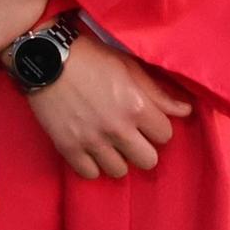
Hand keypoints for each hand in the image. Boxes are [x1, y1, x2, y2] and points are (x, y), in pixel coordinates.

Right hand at [26, 35, 193, 178]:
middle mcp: (117, 128)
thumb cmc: (89, 56)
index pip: (165, 135)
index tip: (145, 120)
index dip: (156, 127)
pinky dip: (91, 164)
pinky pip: (89, 173)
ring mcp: (92, 140)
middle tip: (129, 135)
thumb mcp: (128, 66)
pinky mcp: (68, 147)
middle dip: (142, 148)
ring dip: (116, 158)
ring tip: (107, 143)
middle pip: (148, 161)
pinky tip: (89, 149)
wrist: (44, 56)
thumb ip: (158, 92)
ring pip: (119, 171)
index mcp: (136, 106)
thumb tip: (186, 110)